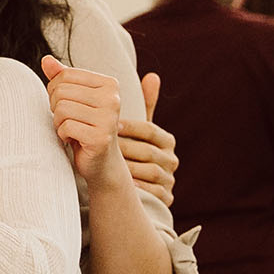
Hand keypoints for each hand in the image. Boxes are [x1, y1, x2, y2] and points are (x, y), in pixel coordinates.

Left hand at [38, 56, 128, 187]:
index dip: (55, 91)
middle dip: (56, 107)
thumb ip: (61, 77)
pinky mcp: (100, 138)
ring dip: (58, 122)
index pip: (65, 75)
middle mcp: (113, 99)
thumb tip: (46, 59)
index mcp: (110, 84)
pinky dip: (62, 135)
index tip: (67, 105)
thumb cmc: (85, 125)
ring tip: (71, 129)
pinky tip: (74, 140)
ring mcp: (109, 119)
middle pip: (61, 91)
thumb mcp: (74, 98)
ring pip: (61, 108)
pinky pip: (65, 127)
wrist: (101, 162)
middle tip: (68, 120)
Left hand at [115, 74, 179, 207]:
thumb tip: (153, 75)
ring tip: (107, 161)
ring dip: (128, 166)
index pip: (151, 130)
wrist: (132, 186)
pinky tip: (120, 181)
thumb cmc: (131, 150)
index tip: (112, 125)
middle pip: (149, 151)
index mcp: (166, 140)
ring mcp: (169, 180)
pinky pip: (151, 192)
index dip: (131, 127)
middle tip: (102, 142)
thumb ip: (139, 104)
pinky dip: (137, 186)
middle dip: (125, 147)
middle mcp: (171, 159)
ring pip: (149, 171)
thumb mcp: (137, 129)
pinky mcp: (164, 199)